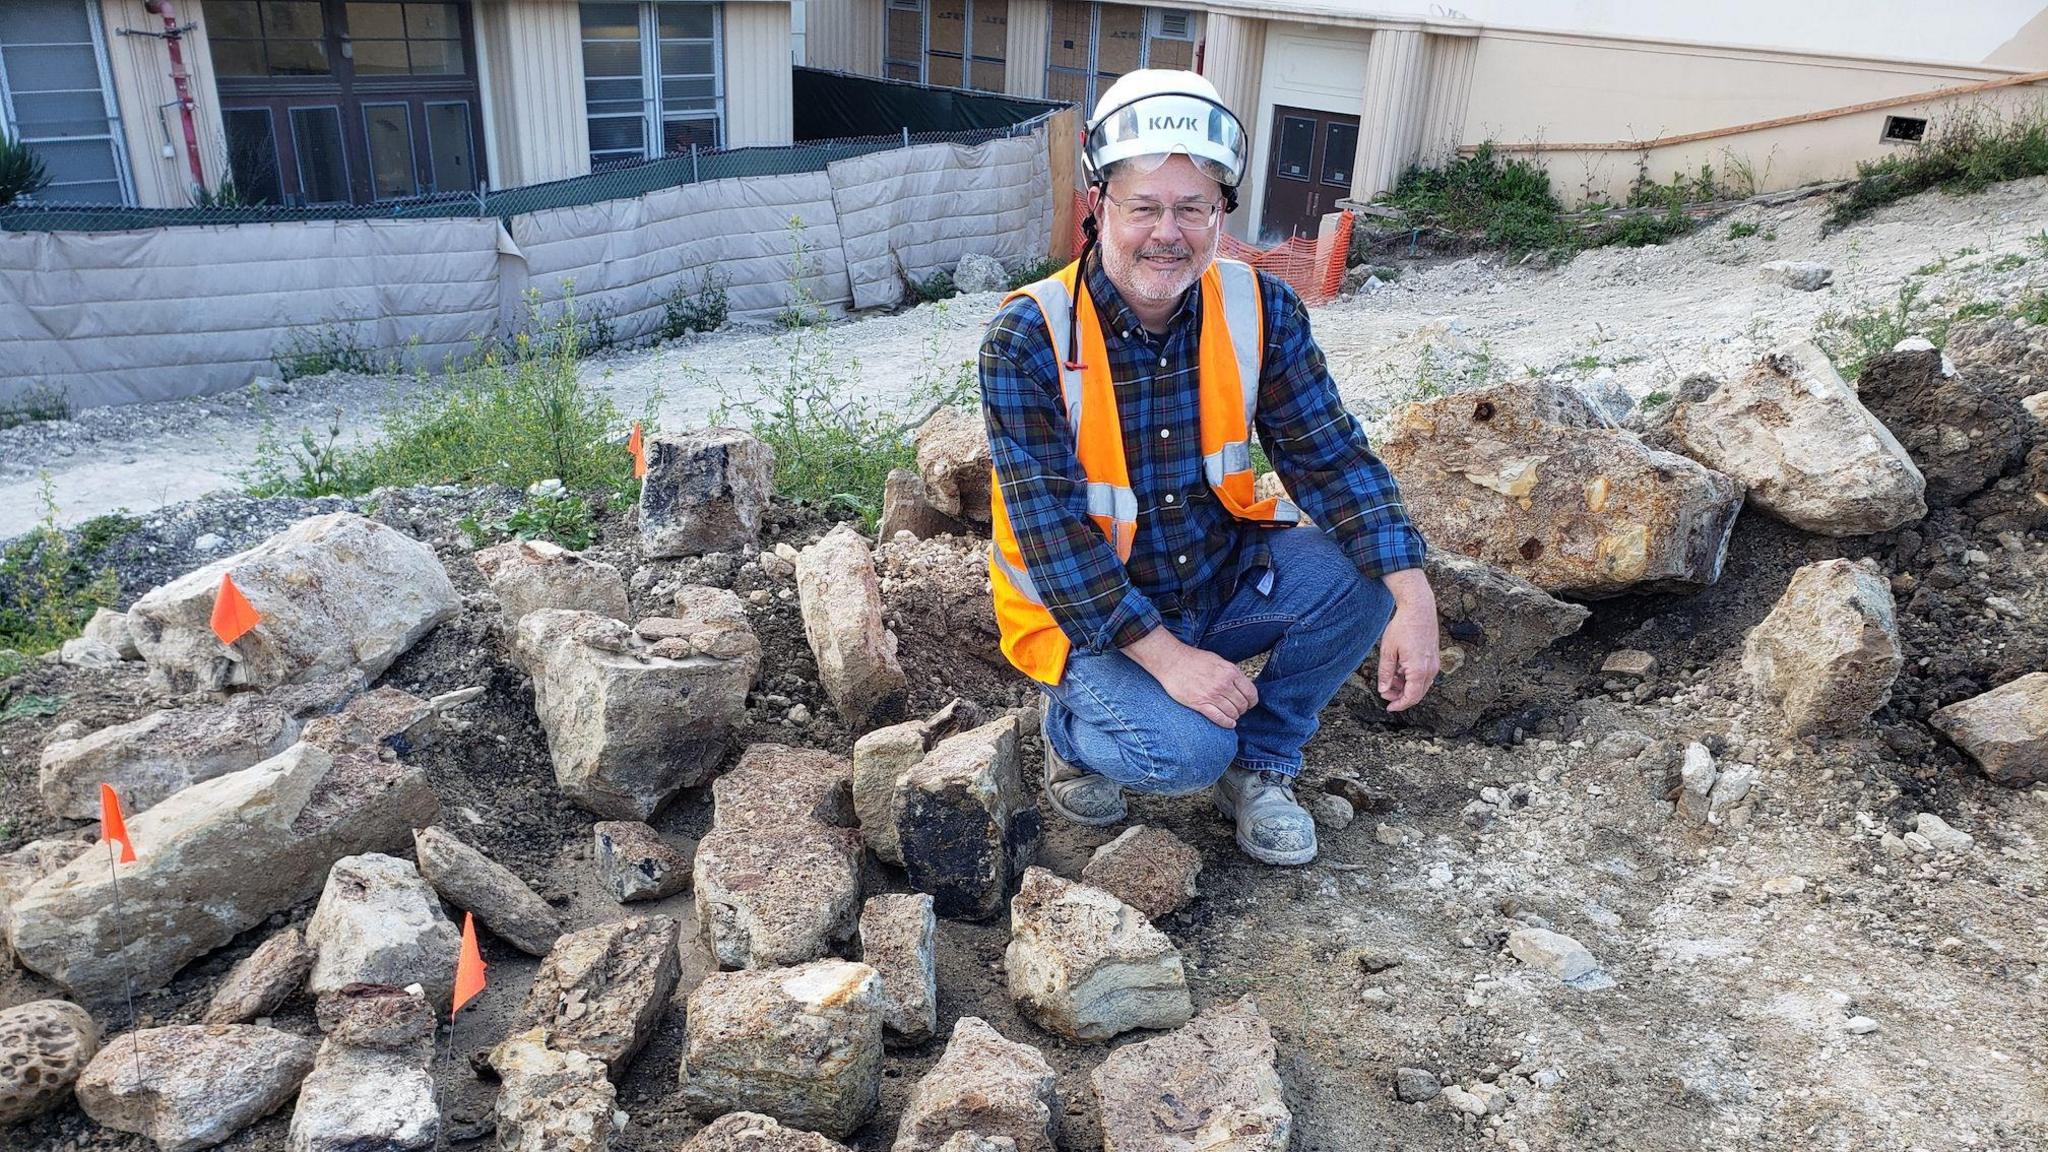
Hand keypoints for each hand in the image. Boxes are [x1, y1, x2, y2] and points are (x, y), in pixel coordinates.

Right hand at [1123, 628, 1258, 727]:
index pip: (1251, 692)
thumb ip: (1231, 673)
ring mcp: (1212, 695)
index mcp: (1230, 671)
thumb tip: (1242, 686)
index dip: (1252, 701)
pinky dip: (1227, 723)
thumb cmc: (1194, 659)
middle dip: (1243, 709)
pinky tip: (1229, 723)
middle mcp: (1223, 684)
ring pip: (1232, 713)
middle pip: (1242, 704)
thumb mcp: (1218, 660)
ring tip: (1232, 715)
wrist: (1172, 661)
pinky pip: (1219, 718)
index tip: (1249, 703)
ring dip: (1234, 716)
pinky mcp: (1200, 704)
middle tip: (1238, 709)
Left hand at [1377, 570, 1440, 712]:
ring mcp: (1434, 664)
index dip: (1399, 705)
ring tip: (1390, 678)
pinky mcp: (1434, 658)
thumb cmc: (1403, 628)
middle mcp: (1430, 669)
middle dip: (1401, 697)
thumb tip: (1383, 690)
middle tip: (1385, 693)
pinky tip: (1399, 670)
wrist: (1419, 609)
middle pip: (1417, 694)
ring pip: (1421, 685)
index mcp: (1419, 670)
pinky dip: (1411, 678)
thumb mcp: (1388, 651)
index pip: (1411, 697)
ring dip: (1405, 687)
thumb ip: (1385, 673)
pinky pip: (1424, 676)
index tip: (1389, 707)